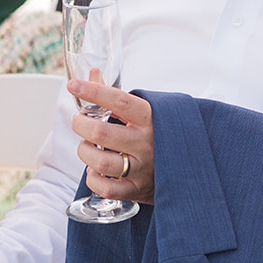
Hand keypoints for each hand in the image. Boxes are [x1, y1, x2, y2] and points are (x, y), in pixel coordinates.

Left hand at [69, 79, 154, 204]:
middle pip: (102, 133)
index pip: (119, 101)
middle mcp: (147, 143)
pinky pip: (106, 188)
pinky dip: (93, 179)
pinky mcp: (138, 189)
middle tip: (79, 121)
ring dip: (84, 152)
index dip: (94, 92)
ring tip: (86, 147)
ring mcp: (143, 168)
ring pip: (100, 162)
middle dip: (81, 124)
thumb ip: (114, 95)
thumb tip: (91, 74)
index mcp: (151, 118)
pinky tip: (94, 170)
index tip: (74, 85)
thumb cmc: (157, 134)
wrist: (188, 167)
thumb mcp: (142, 112)